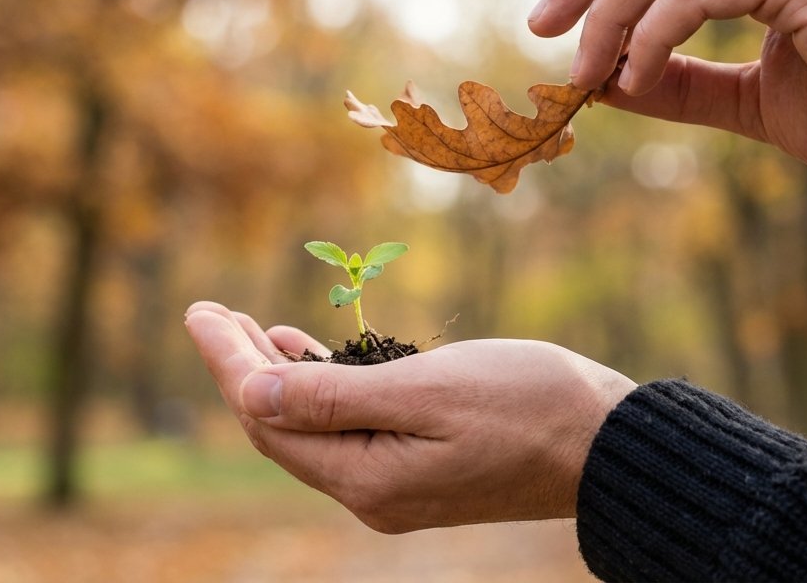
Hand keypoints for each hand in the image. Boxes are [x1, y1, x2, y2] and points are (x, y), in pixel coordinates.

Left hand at [183, 301, 636, 532]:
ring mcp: (397, 487)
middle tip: (211, 313)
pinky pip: (349, 431)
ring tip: (248, 327)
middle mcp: (373, 494)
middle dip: (243, 369)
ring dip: (279, 377)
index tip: (198, 312)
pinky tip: (310, 354)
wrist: (609, 446)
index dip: (228, 363)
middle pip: (282, 429)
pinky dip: (323, 390)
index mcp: (368, 479)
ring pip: (313, 429)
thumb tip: (252, 392)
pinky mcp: (420, 471)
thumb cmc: (528, 404)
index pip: (270, 418)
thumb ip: (335, 395)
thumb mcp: (427, 389)